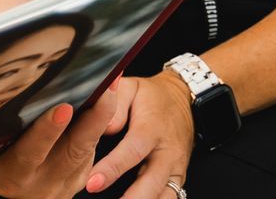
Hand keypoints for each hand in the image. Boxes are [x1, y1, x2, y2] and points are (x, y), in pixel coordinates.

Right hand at [0, 86, 122, 198]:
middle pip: (72, 152)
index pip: (30, 155)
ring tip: (113, 79)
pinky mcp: (81, 177)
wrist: (10, 183)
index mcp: (10, 177)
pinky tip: (110, 91)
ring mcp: (64, 184)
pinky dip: (102, 119)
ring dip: (103, 114)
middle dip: (91, 119)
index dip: (46, 133)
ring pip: (88, 149)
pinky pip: (94, 148)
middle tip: (104, 89)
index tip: (62, 109)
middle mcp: (40, 186)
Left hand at [83, 73, 195, 196]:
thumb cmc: (151, 97)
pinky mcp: (179, 178)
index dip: (112, 168)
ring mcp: (176, 168)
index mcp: (152, 128)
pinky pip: (171, 198)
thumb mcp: (131, 87)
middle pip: (151, 182)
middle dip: (131, 198)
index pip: (132, 151)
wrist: (182, 100)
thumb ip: (115, 104)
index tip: (93, 182)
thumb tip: (105, 127)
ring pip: (165, 196)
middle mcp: (167, 151)